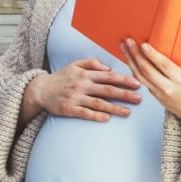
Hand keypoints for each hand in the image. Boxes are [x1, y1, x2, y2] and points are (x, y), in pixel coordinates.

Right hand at [21, 58, 141, 125]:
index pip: (108, 76)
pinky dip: (95, 115)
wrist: (41, 89)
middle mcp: (82, 85)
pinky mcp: (69, 109)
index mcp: (85, 74)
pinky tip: (107, 118)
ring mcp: (75, 97)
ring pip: (98, 103)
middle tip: (139, 98)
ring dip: (114, 107)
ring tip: (128, 112)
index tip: (137, 84)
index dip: (124, 80)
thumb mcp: (75, 64)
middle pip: (107, 90)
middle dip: (124, 94)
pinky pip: (84, 113)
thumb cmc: (61, 77)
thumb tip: (108, 67)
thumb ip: (92, 63)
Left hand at [120, 38, 180, 124]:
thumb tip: (162, 45)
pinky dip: (133, 68)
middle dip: (136, 54)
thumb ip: (176, 63)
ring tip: (124, 47)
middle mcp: (168, 87)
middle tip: (129, 41)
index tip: (143, 45)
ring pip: (139, 75)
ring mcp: (158, 92)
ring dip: (130, 60)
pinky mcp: (153, 94)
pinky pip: (140, 80)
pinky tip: (129, 59)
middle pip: (147, 70)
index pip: (163, 65)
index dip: (152, 55)